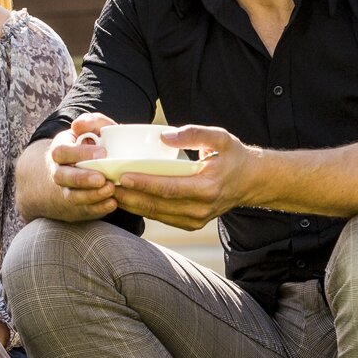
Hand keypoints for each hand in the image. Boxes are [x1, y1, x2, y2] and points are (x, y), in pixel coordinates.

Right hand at [46, 113, 118, 220]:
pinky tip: (112, 203)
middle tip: (101, 178)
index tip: (103, 153)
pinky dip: (98, 208)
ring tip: (110, 190)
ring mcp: (66, 190)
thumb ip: (90, 122)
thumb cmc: (92, 145)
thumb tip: (78, 125)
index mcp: (60, 150)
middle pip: (62, 176)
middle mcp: (59, 171)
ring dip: (91, 195)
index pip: (62, 151)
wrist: (85, 167)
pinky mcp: (77, 205)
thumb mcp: (91, 129)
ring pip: (72, 196)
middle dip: (81, 178)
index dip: (80, 153)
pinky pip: (84, 210)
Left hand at [110, 123, 253, 230]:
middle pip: (157, 205)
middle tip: (105, 185)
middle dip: (129, 196)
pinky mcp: (191, 224)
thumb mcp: (220, 138)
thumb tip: (163, 136)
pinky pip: (161, 217)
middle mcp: (201, 208)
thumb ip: (193, 133)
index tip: (123, 176)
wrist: (251, 182)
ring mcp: (195, 220)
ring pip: (156, 214)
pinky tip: (126, 200)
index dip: (144, 183)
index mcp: (207, 188)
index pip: (169, 188)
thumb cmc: (233, 156)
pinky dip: (142, 209)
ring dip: (131, 204)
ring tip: (109, 192)